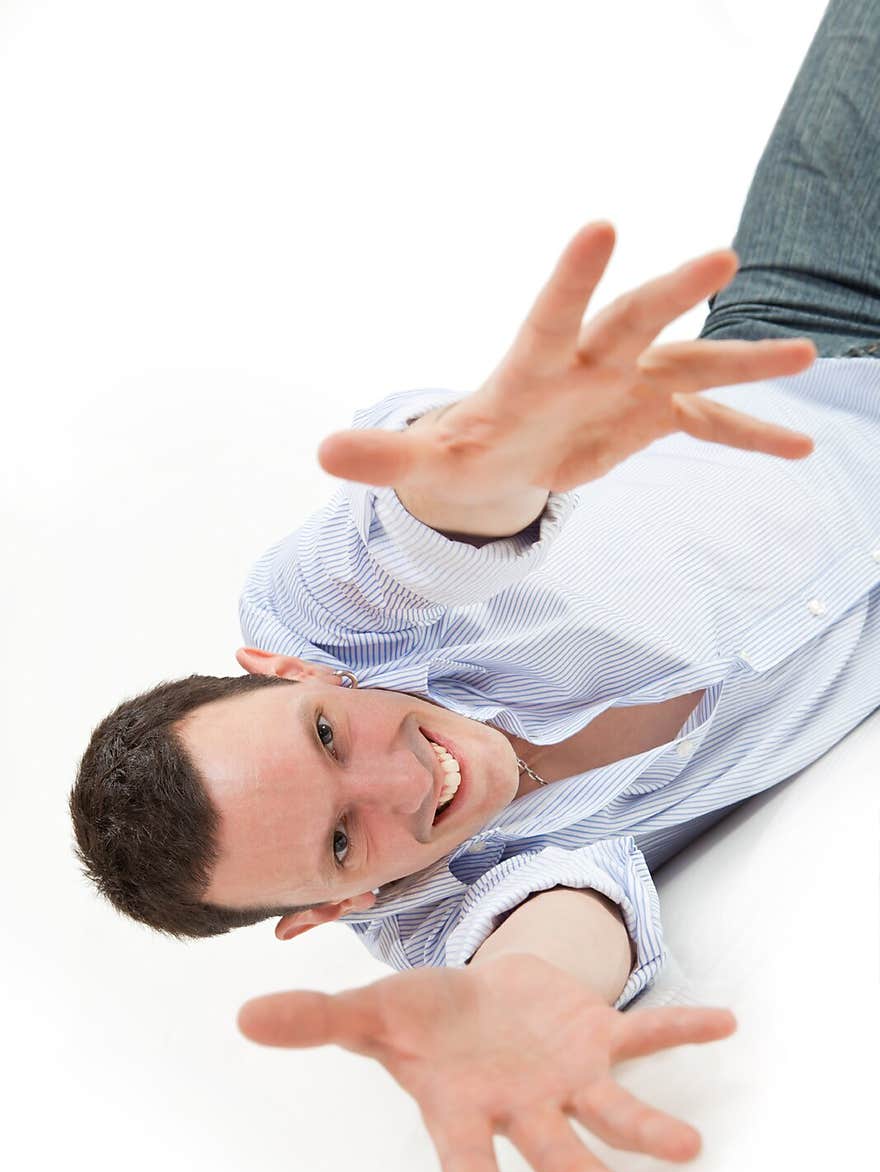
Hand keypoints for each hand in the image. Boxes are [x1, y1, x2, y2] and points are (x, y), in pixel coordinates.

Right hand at [237, 952, 735, 1171]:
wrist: (474, 1000)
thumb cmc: (423, 1022)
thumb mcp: (370, 1013)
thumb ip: (317, 1021)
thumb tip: (247, 1016)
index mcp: (462, 1108)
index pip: (467, 1159)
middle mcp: (521, 1105)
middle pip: (555, 1149)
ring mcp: (564, 1074)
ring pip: (610, 1109)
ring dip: (648, 1126)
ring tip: (687, 1147)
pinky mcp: (596, 1038)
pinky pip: (644, 1032)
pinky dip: (682, 1026)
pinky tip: (724, 1023)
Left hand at [316, 221, 816, 506]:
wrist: (505, 454)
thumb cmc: (466, 446)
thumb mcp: (427, 461)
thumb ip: (385, 455)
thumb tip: (322, 454)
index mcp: (533, 364)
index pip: (551, 313)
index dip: (573, 277)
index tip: (599, 227)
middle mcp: (590, 361)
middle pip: (634, 320)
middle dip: (671, 293)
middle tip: (718, 260)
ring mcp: (628, 385)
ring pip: (692, 366)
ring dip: (743, 363)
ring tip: (803, 355)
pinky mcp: (651, 417)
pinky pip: (710, 428)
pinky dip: (751, 437)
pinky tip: (801, 450)